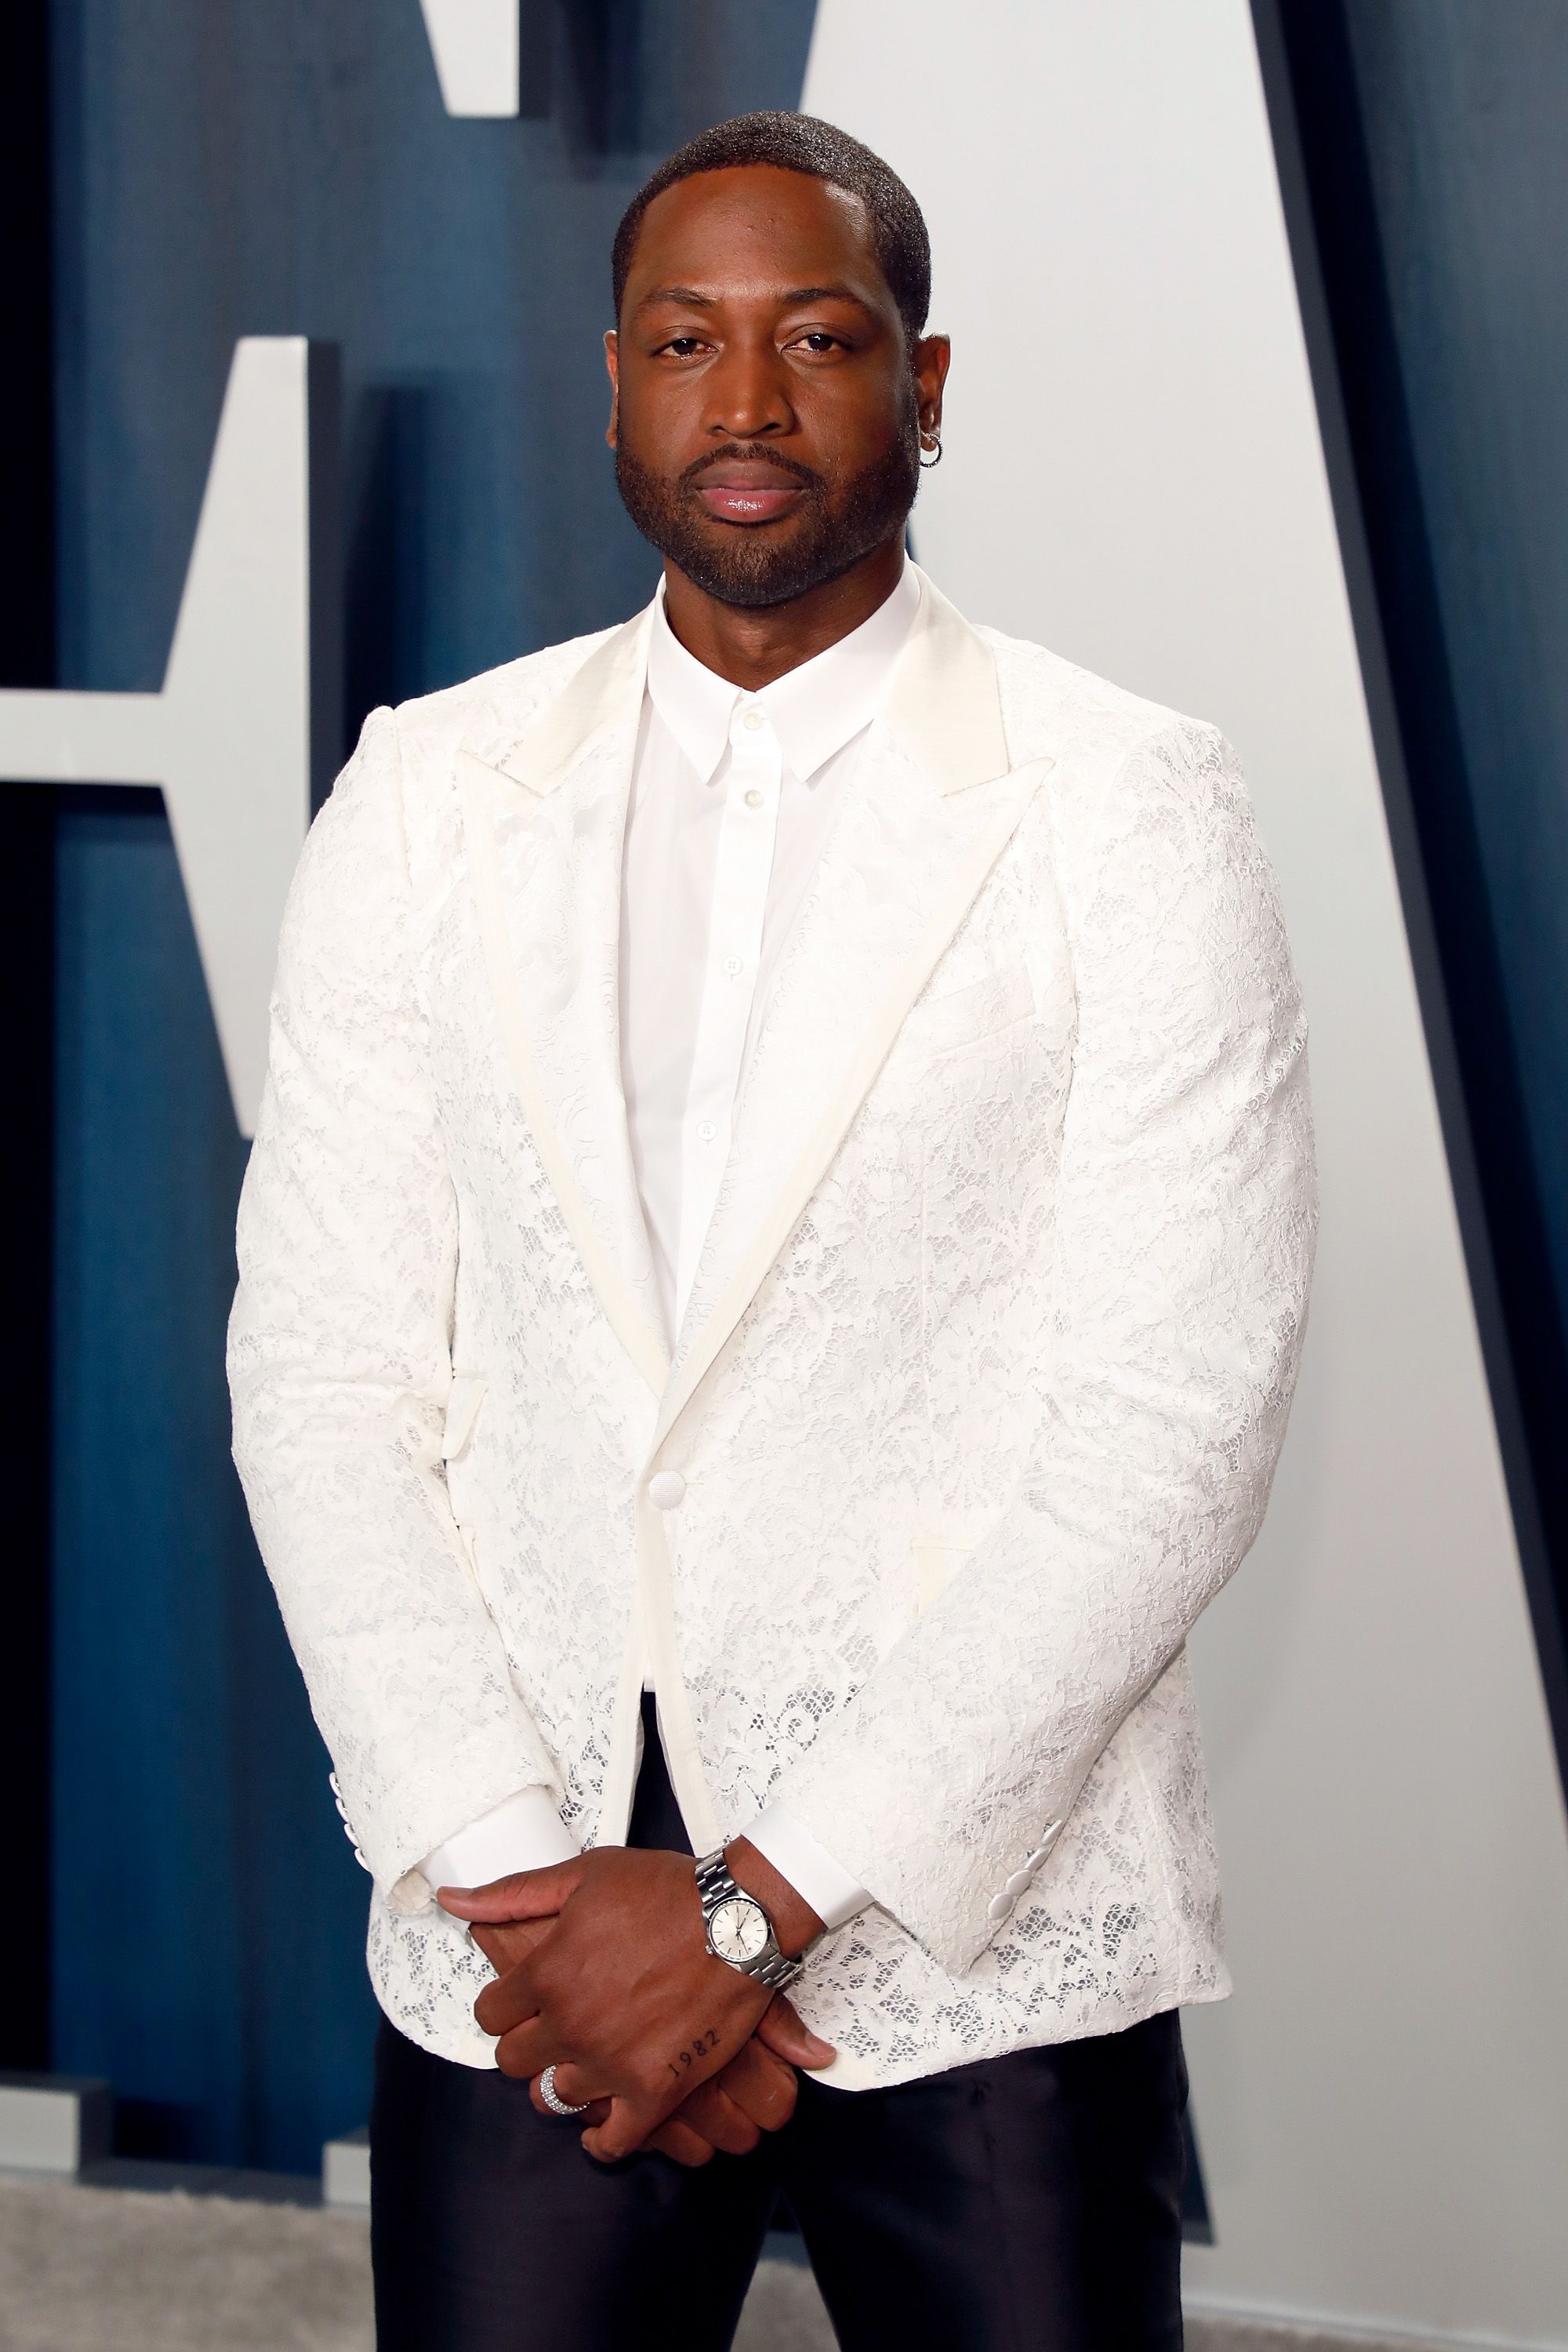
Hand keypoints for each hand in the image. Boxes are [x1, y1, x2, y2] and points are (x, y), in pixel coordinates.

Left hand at [439, 1848, 821, 2159]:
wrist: (741, 1919)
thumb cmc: (666, 1891)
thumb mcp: (585, 1875)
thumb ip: (512, 1894)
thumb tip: (452, 1900)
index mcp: (548, 1972)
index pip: (491, 2014)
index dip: (504, 2005)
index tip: (521, 2002)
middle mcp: (571, 2024)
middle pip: (514, 2060)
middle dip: (528, 2043)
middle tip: (553, 2029)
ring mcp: (611, 2063)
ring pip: (554, 2097)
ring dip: (563, 2080)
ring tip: (582, 2062)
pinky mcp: (654, 2092)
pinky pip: (612, 2140)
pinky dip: (602, 2140)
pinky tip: (599, 2127)